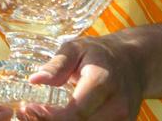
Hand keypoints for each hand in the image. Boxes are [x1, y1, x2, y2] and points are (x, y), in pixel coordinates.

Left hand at [19, 37, 143, 119]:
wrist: (132, 64)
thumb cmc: (98, 54)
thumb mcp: (75, 48)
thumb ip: (57, 65)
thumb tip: (34, 80)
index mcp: (103, 82)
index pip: (77, 111)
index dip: (51, 116)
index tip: (29, 108)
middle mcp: (117, 106)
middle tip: (29, 113)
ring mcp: (123, 120)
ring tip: (41, 116)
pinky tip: (58, 118)